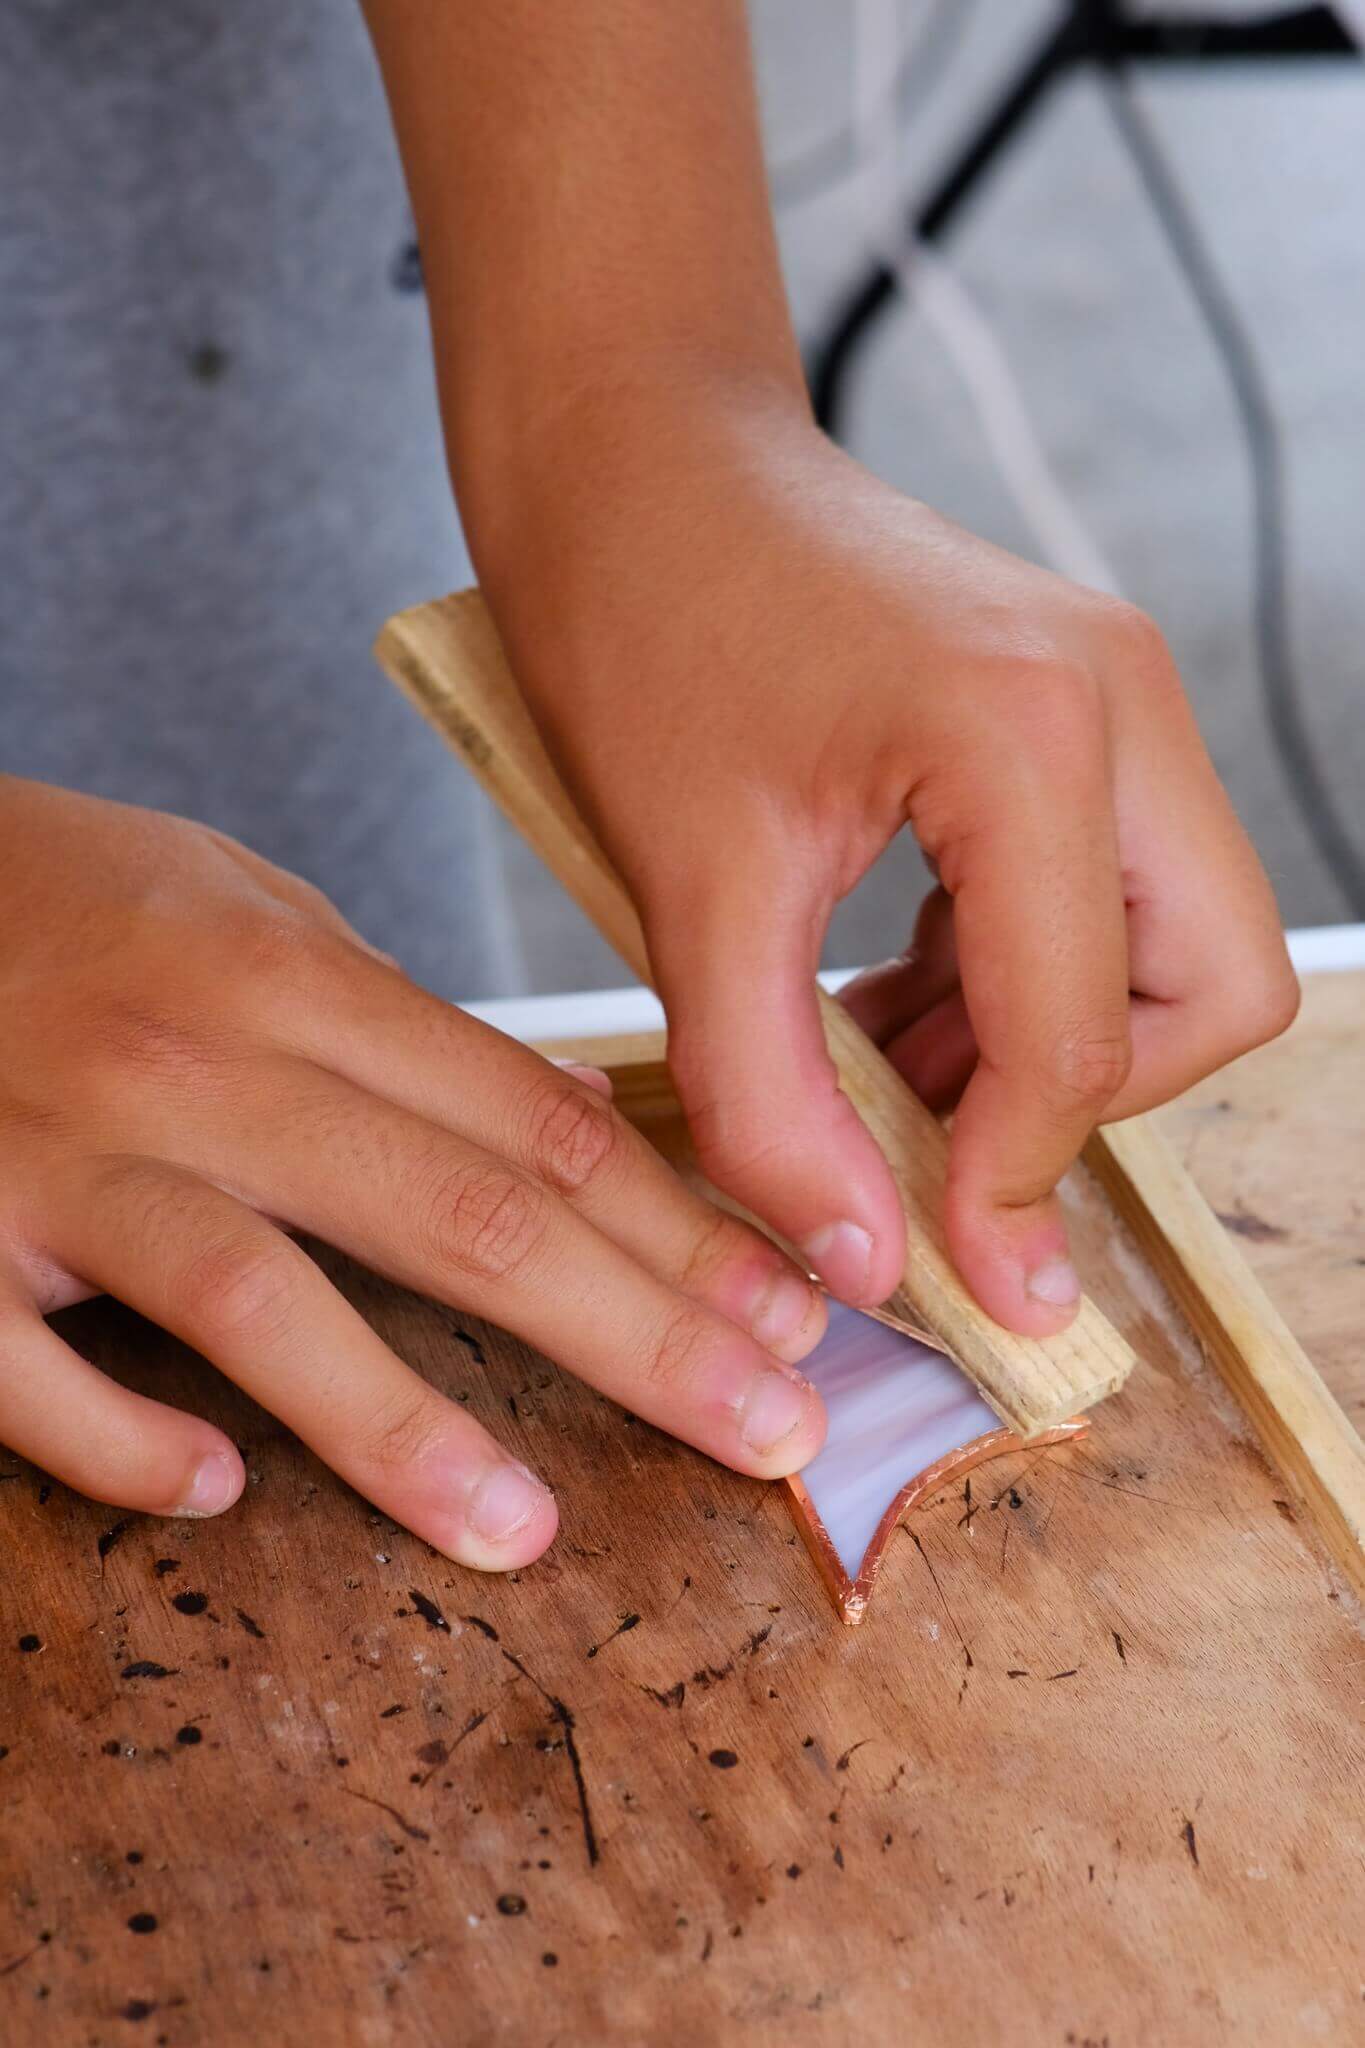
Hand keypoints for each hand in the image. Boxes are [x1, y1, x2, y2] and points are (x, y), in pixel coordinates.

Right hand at [0, 780, 826, 1562]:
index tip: (789, 1304)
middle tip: (770, 1428)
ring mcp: (66, 1162)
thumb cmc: (70, 898)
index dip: (679, 1226)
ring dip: (409, 1435)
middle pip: (458, 1215)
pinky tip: (215, 1491)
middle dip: (640, 1333)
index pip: (532, 1122)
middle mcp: (197, 1066)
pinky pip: (32, 1378)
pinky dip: (125, 1443)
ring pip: (264, 1307)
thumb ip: (391, 1017)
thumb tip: (554, 1119)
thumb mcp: (248, 907)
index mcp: (288, 979)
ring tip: (531, 1530)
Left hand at [485, 395, 1297, 1334]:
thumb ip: (775, 1101)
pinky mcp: (1081, 707)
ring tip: (875, 1071)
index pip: (1088, 1036)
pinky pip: (1109, 893)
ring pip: (1178, 947)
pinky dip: (1019, 980)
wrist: (636, 460)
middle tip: (932, 1139)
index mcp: (1034, 734)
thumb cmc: (642, 625)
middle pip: (1213, 989)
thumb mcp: (690, 893)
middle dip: (1086, 1098)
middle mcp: (1120, 701)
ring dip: (1043, 1044)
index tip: (933, 1259)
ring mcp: (1116, 694)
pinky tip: (887, 1001)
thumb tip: (868, 1261)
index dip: (1011, 1178)